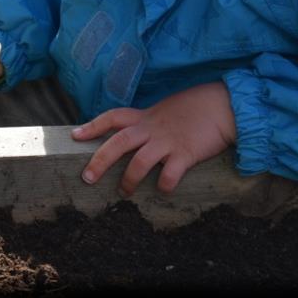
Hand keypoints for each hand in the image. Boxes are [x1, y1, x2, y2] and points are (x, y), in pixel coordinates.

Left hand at [71, 81, 236, 195]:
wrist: (223, 106)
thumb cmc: (194, 109)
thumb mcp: (164, 111)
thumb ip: (148, 123)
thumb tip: (135, 135)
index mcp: (145, 117)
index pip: (112, 117)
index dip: (93, 126)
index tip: (75, 136)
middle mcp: (152, 129)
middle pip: (118, 143)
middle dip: (99, 161)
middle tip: (87, 178)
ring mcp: (168, 141)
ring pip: (139, 162)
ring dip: (128, 179)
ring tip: (124, 192)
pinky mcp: (186, 154)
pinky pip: (170, 175)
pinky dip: (164, 186)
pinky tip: (163, 191)